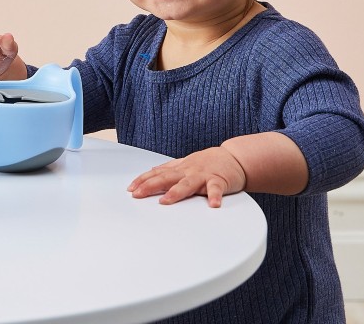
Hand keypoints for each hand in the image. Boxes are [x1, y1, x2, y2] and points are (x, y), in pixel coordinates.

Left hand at [127, 147, 246, 207]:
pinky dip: (214, 196)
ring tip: (165, 201)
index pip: (157, 173)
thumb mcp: (185, 164)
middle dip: (150, 186)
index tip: (130, 189)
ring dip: (176, 192)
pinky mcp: (219, 181)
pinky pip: (216, 189)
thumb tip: (152, 171)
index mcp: (179, 168)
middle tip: (137, 194)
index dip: (143, 180)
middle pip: (166, 178)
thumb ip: (170, 169)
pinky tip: (213, 205)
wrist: (233, 158)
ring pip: (187, 184)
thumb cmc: (207, 163)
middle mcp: (188, 170)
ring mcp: (203, 175)